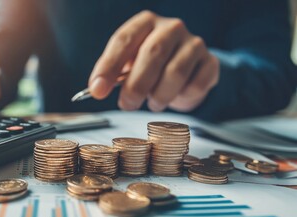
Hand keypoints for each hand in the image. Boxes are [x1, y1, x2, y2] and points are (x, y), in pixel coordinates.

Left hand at [89, 11, 218, 111]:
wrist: (187, 69)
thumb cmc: (151, 66)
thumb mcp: (129, 64)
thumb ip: (112, 74)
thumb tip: (97, 88)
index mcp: (145, 23)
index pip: (123, 40)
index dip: (108, 67)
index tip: (98, 90)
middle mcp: (171, 28)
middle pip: (152, 54)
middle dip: (136, 85)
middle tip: (127, 104)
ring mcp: (193, 43)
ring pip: (175, 73)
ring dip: (159, 96)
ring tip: (152, 103)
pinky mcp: (210, 62)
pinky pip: (195, 85)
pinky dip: (181, 98)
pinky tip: (176, 97)